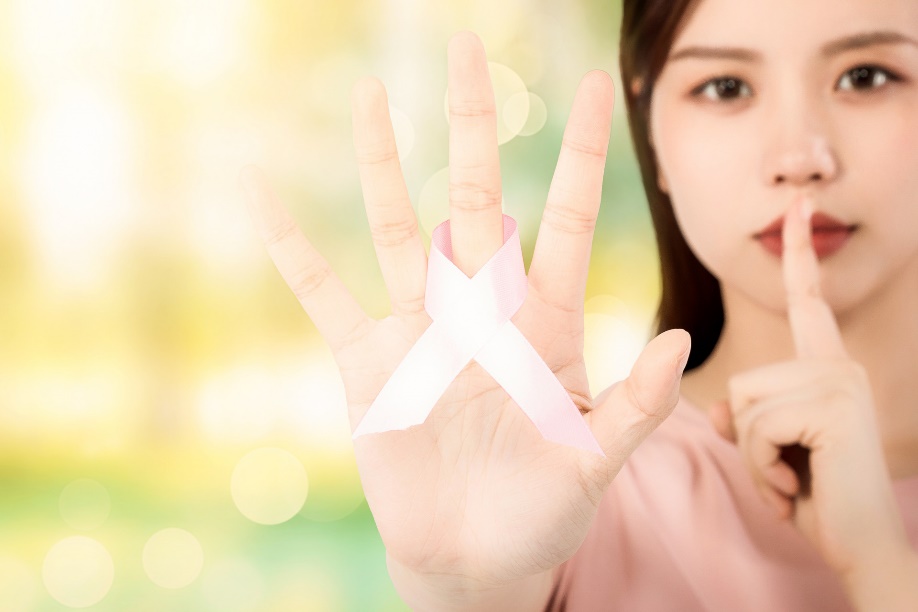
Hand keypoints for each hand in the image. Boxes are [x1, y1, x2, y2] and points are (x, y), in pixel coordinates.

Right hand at [241, 31, 689, 593]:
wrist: (475, 556)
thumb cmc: (545, 511)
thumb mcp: (597, 462)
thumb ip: (638, 406)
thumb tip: (682, 340)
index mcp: (545, 325)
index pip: (568, 219)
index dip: (580, 153)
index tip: (592, 84)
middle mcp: (480, 311)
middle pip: (475, 198)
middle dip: (473, 125)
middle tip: (467, 49)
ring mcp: (420, 331)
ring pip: (397, 228)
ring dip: (382, 163)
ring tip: (368, 95)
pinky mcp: (366, 365)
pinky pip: (322, 295)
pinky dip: (292, 250)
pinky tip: (262, 198)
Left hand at [710, 195, 912, 583]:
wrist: (861, 554)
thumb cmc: (815, 503)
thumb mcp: (768, 454)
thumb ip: (743, 422)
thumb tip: (718, 409)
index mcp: (825, 369)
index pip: (806, 303)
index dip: (799, 254)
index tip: (798, 203)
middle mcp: (837, 365)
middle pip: (741, 383)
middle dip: (748, 442)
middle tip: (790, 474)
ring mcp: (839, 380)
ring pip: (742, 405)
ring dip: (754, 458)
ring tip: (795, 482)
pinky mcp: (835, 402)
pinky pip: (754, 425)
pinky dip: (762, 469)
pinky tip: (798, 490)